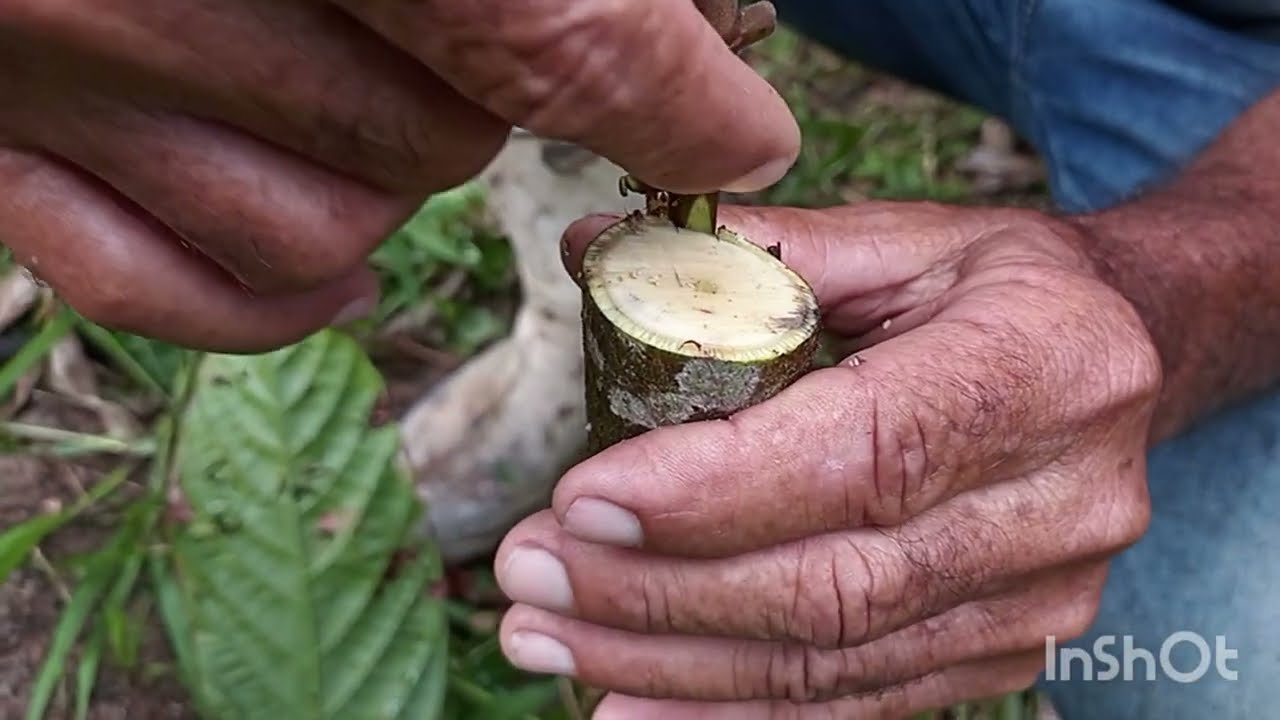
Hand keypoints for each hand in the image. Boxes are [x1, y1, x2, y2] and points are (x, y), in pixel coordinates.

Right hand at [0, 0, 796, 350]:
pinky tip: (335, 253)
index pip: (536, 23)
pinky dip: (274, 296)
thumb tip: (707, 21)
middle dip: (499, 99)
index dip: (669, 91)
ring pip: (322, 231)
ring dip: (389, 176)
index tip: (739, 121)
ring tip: (377, 84)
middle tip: (483, 28)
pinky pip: (169, 292)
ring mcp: (41, 77)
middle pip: (432, 136)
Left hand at [493, 202, 1161, 717]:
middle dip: (657, 589)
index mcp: (1042, 369)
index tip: (582, 499)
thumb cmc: (998, 288)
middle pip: (834, 582)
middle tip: (529, 570)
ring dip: (669, 660)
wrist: (1122, 361)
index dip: (716, 492)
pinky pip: (855, 703)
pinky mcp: (1003, 651)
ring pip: (830, 660)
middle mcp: (1060, 503)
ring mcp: (1038, 598)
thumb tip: (590, 253)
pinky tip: (631, 707)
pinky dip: (733, 715)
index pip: (866, 454)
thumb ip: (759, 255)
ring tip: (546, 636)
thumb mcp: (903, 240)